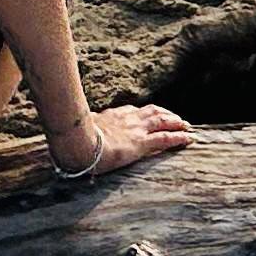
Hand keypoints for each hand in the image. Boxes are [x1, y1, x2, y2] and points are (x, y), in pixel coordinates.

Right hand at [47, 103, 193, 178]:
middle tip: (176, 118)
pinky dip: (179, 137)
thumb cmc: (75, 140)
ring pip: (162, 121)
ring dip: (176, 122)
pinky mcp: (142, 143)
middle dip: (165, 115)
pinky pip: (165, 138)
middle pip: (151, 112)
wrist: (79, 143)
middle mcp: (126, 119)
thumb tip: (67, 142)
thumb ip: (80, 134)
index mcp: (111, 117)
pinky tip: (188, 138)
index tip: (151, 114)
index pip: (132, 112)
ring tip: (186, 125)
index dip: (144, 113)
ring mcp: (136, 129)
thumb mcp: (78, 132)